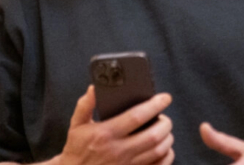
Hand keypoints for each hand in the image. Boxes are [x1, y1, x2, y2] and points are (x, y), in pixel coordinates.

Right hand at [56, 86, 174, 164]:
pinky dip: (167, 156)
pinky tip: (164, 148)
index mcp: (106, 133)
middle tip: (165, 117)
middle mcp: (118, 150)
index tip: (165, 98)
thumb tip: (94, 88)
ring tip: (164, 130)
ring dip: (167, 138)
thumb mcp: (77, 125)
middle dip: (165, 123)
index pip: (136, 116)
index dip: (154, 105)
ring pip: (158, 151)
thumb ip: (85, 105)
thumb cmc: (78, 149)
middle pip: (153, 135)